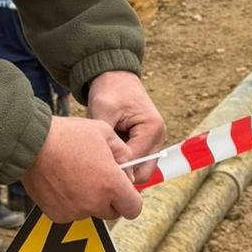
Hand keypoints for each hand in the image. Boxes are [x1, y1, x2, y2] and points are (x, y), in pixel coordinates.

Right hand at [20, 115, 143, 222]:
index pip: (133, 208)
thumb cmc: (68, 135)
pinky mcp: (57, 215)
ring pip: (91, 211)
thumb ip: (124, 153)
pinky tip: (63, 181)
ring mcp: (75, 211)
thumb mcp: (105, 132)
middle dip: (110, 198)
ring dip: (90, 199)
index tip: (122, 186)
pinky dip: (71, 201)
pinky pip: (71, 212)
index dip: (130, 197)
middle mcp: (94, 203)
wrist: (32, 144)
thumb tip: (127, 170)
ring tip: (77, 173)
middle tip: (98, 176)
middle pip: (112, 212)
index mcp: (111, 185)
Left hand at [85, 70, 164, 186]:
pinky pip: (133, 163)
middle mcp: (158, 138)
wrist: (114, 76)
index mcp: (152, 129)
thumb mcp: (104, 110)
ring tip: (101, 156)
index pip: (135, 165)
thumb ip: (108, 139)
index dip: (115, 169)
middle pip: (142, 174)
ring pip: (137, 171)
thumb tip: (109, 168)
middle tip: (97, 166)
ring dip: (120, 167)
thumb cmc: (110, 90)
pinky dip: (120, 161)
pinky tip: (106, 151)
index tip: (94, 166)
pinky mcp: (144, 144)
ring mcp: (153, 142)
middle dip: (120, 174)